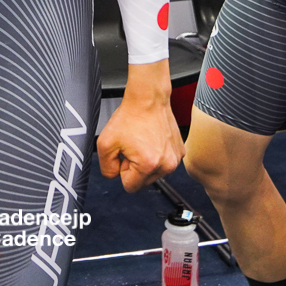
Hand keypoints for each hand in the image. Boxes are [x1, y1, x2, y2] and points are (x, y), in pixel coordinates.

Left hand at [95, 63, 182, 191]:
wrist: (148, 99)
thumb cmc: (129, 117)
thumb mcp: (104, 143)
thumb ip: (106, 167)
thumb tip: (114, 176)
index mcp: (149, 165)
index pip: (130, 187)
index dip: (122, 170)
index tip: (124, 154)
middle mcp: (166, 165)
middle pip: (143, 182)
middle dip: (134, 167)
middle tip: (132, 146)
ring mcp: (176, 159)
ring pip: (154, 173)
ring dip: (146, 162)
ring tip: (142, 141)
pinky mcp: (180, 152)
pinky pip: (164, 162)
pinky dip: (157, 154)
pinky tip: (152, 139)